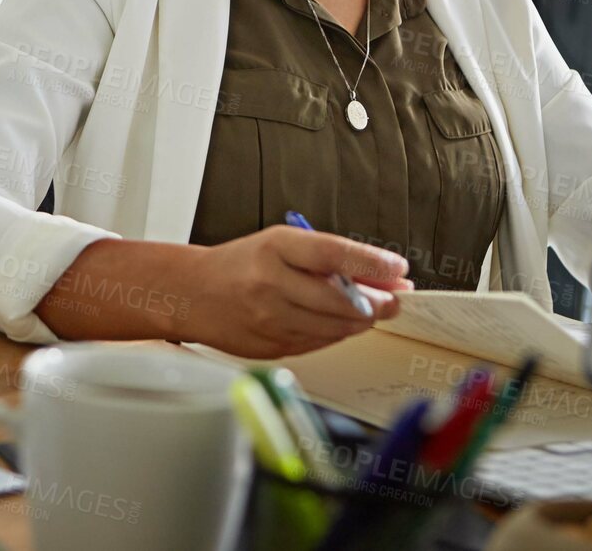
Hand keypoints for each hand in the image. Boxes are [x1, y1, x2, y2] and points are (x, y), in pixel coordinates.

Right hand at [178, 226, 412, 359]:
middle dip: (378, 302)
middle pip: (341, 299)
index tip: (398, 268)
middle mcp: (271, 284)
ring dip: (361, 321)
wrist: (193, 293)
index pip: (334, 254)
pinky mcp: (271, 346)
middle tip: (395, 298)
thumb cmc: (240, 265)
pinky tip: (337, 322)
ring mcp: (270, 319)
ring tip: (370, 310)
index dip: (372, 263)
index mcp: (274, 248)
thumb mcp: (281, 244)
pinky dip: (336, 333)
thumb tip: (383, 275)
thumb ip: (328, 258)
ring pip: (335, 327)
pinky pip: (319, 343)